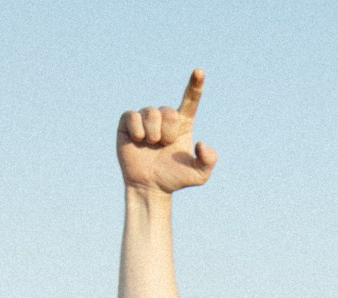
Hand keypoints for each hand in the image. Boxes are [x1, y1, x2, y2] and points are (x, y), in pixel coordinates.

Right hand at [118, 71, 215, 194]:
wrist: (149, 186)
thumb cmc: (174, 178)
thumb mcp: (199, 175)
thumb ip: (208, 160)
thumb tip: (201, 143)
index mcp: (183, 123)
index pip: (190, 100)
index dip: (195, 85)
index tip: (199, 71)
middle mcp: (164, 117)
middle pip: (169, 112)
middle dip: (167, 132)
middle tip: (163, 146)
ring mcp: (146, 118)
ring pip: (151, 113)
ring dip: (153, 134)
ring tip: (151, 145)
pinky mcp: (128, 122)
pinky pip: (132, 116)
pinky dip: (137, 131)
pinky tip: (138, 141)